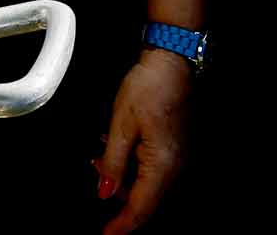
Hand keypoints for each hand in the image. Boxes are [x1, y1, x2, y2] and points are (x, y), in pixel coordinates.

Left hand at [97, 50, 193, 233]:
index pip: (141, 208)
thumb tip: (105, 192)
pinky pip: (156, 167)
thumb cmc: (149, 86)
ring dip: (124, 175)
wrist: (172, 59)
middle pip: (146, 198)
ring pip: (149, 182)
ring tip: (103, 154)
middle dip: (117, 192)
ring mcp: (180, 156)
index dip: (122, 225)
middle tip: (96, 169)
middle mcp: (177, 166)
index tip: (105, 234)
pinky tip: (119, 146)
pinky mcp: (178, 146)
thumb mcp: (121, 124)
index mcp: (163, 165)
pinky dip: (135, 163)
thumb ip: (113, 163)